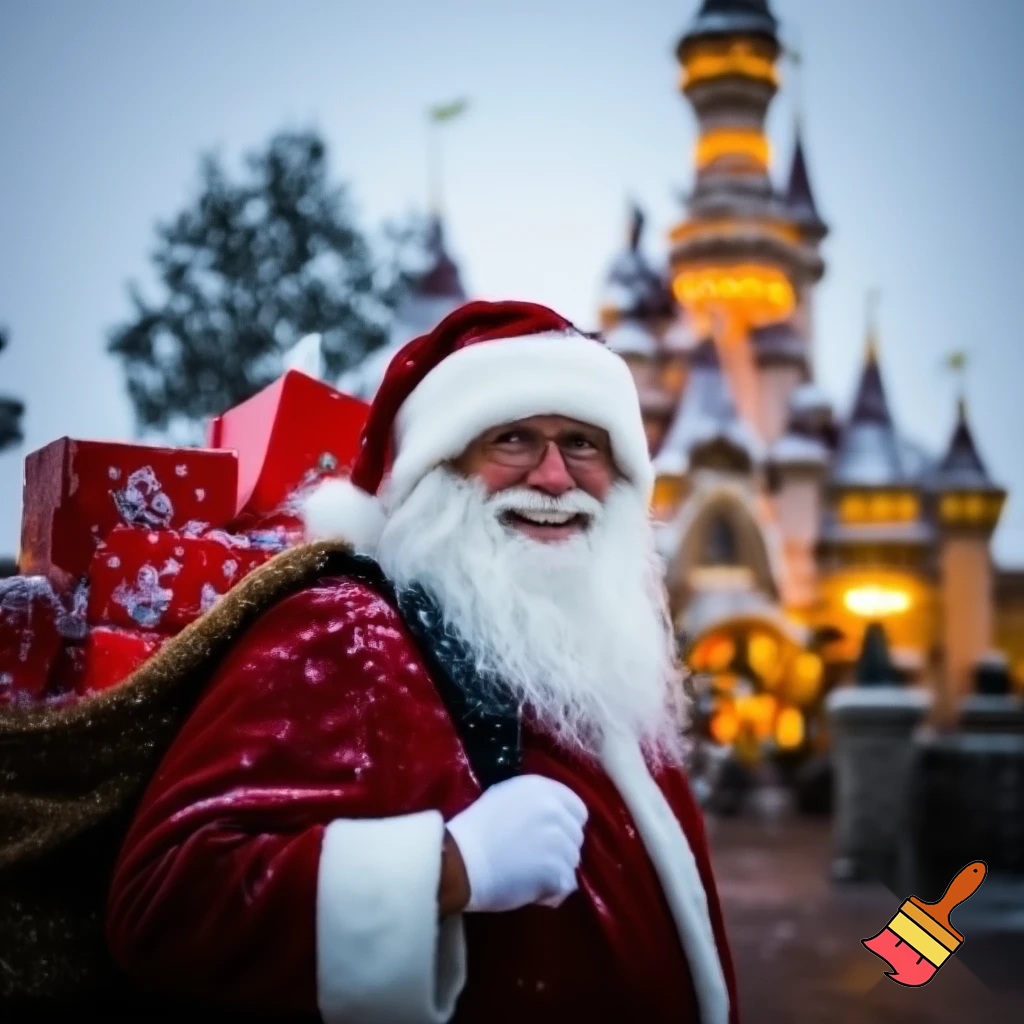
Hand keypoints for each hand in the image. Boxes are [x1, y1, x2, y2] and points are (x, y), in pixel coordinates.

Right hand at [446, 774, 587, 912]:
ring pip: (573, 862)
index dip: (566, 826)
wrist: (460, 861)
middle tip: (534, 858)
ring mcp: (559, 840)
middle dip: (561, 849)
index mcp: (543, 788)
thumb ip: (536, 802)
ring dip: (556, 871)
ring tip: (528, 875)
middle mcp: (556, 810)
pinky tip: (531, 889)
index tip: (548, 837)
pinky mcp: (557, 870)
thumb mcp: (505, 797)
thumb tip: (556, 815)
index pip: (578, 810)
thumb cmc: (476, 829)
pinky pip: (567, 885)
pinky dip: (552, 892)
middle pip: (577, 836)